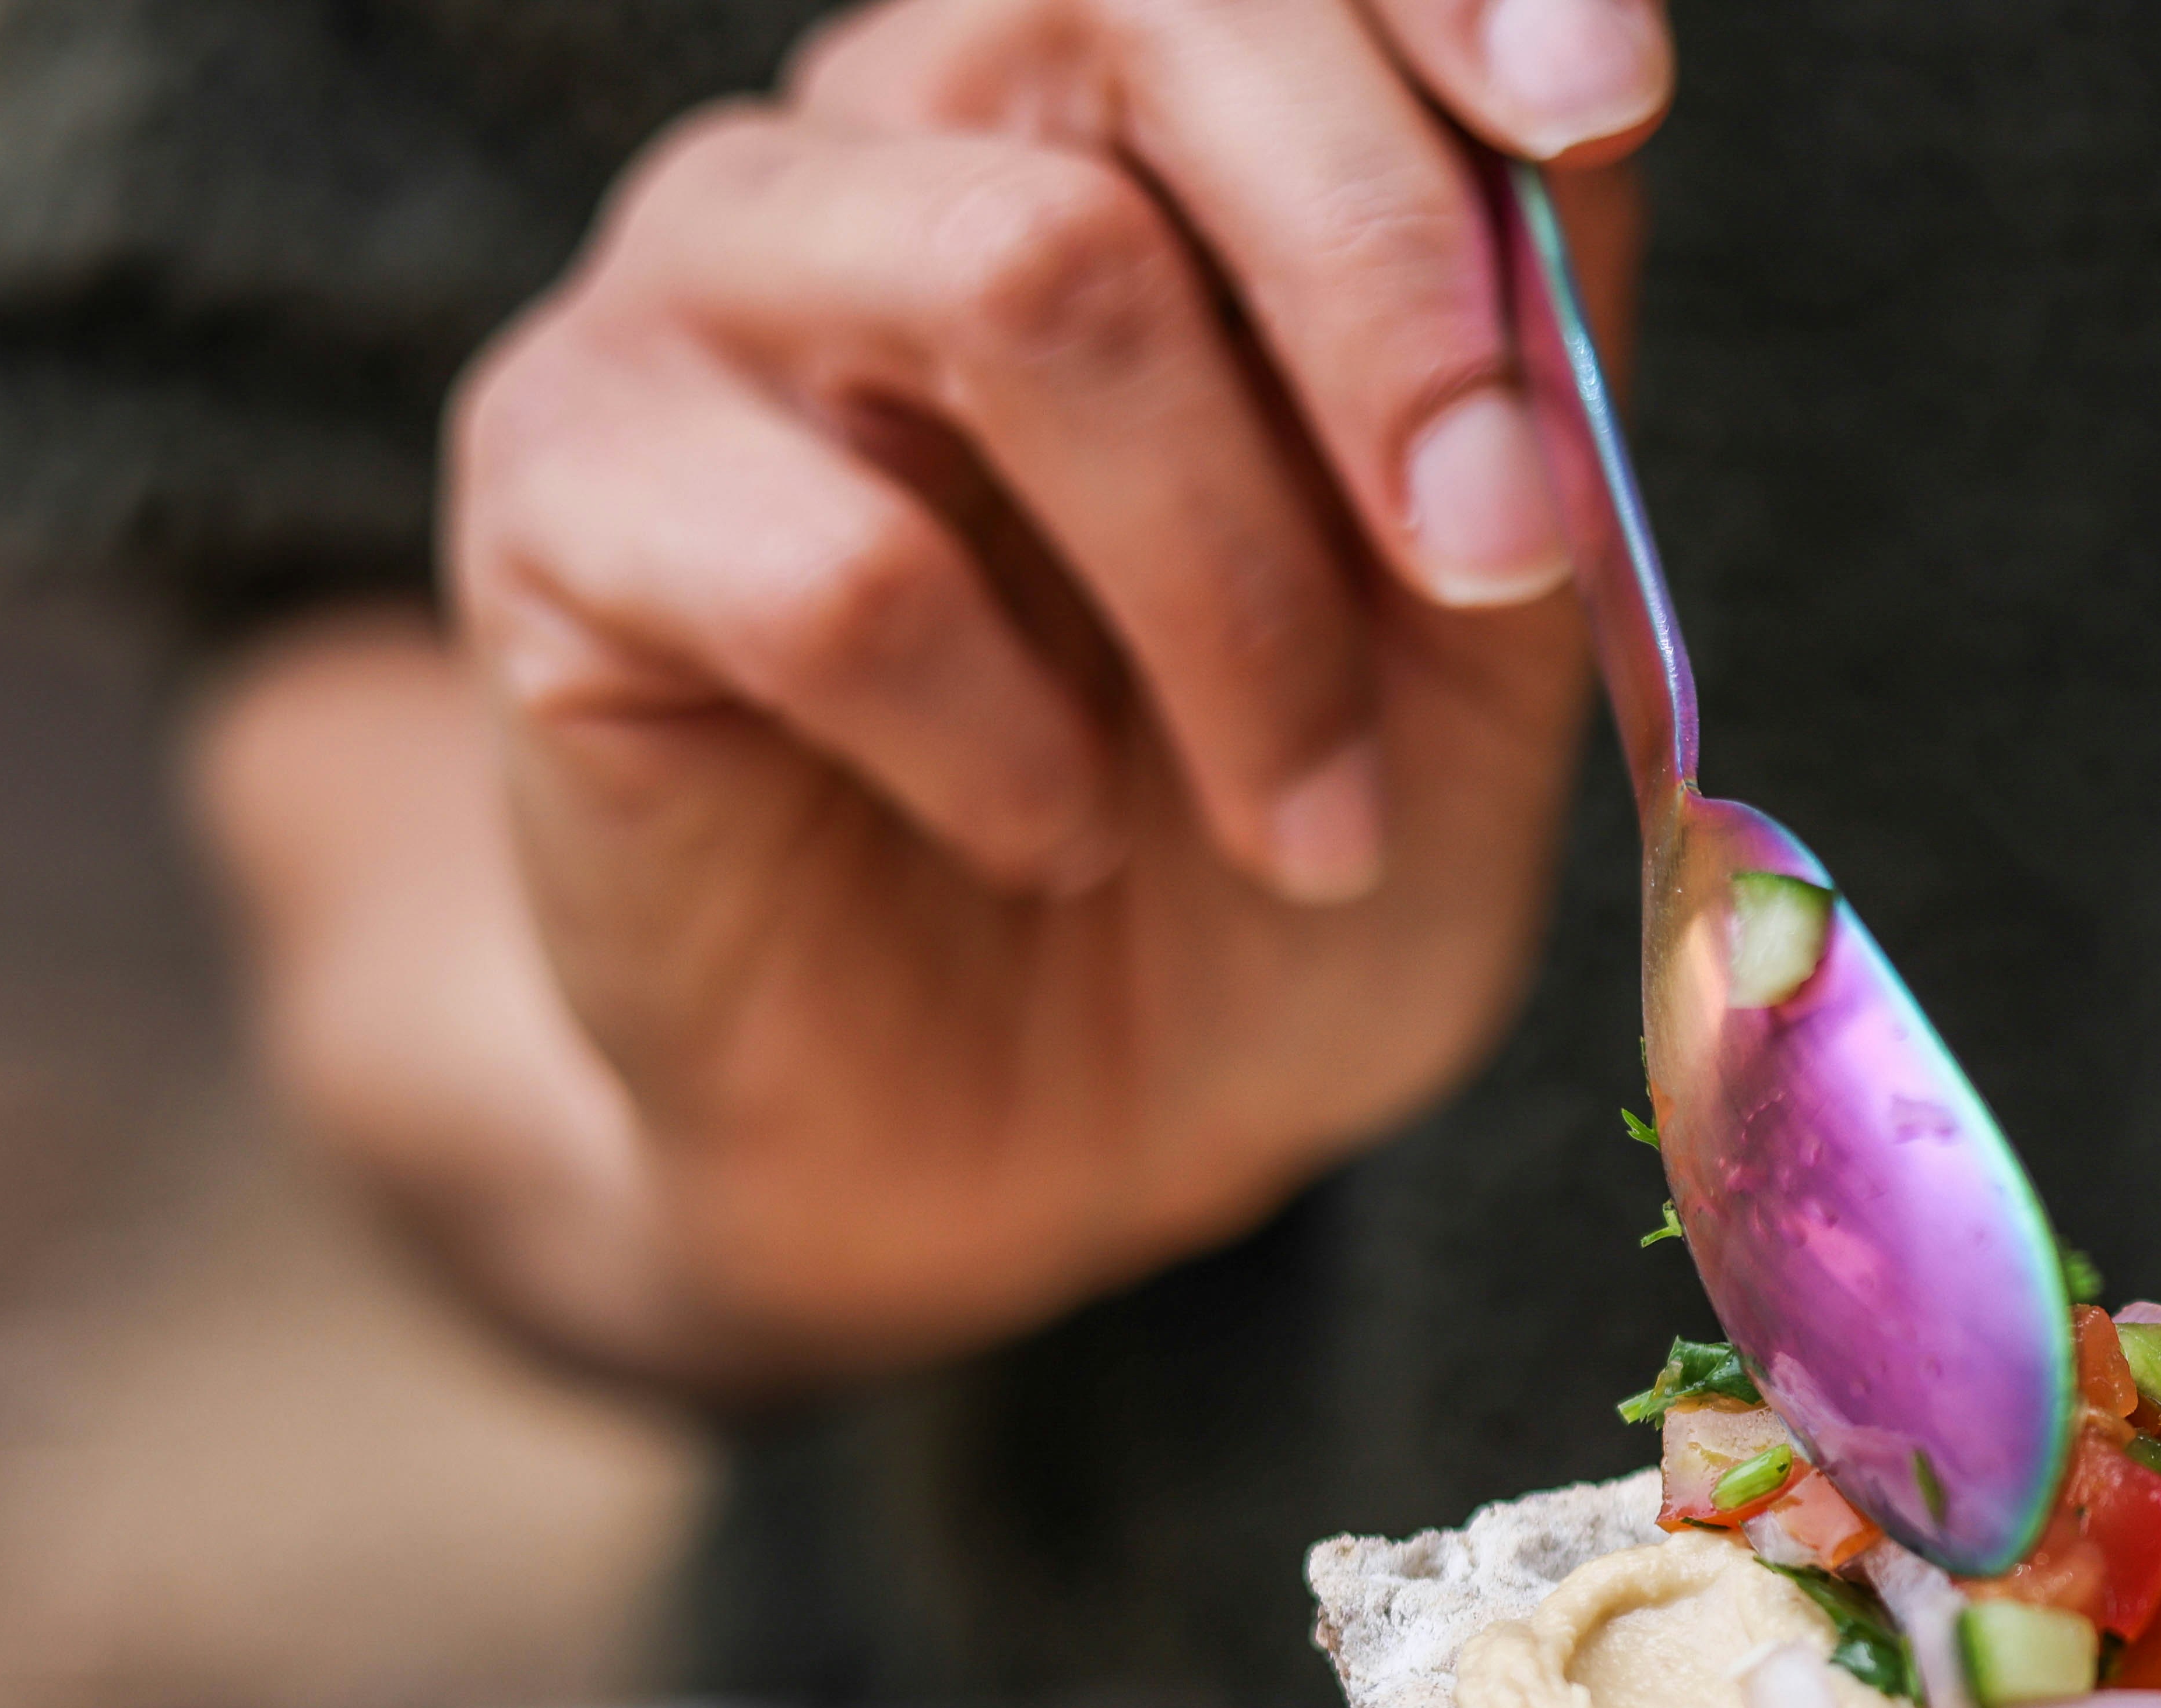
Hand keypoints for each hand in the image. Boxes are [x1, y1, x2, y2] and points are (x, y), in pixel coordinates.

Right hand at [436, 0, 1670, 1384]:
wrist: (1026, 1142)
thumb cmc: (1259, 866)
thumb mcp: (1481, 660)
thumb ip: (1535, 405)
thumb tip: (1582, 166)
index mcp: (1126, 129)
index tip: (1599, 106)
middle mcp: (900, 142)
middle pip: (1132, 10)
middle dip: (1381, 278)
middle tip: (1491, 557)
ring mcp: (705, 298)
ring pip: (1022, 278)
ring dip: (1230, 590)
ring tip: (1301, 816)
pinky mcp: (560, 496)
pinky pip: (840, 564)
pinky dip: (1009, 746)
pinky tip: (1043, 832)